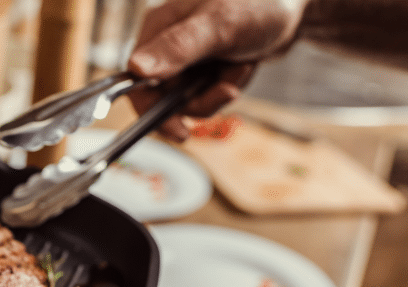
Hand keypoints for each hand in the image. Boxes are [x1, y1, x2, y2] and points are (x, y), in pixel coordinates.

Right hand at [126, 0, 308, 140]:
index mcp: (157, 29)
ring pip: (189, 100)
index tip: (177, 129)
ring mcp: (185, 58)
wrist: (295, 4)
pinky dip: (227, 86)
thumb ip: (177, 47)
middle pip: (164, 97)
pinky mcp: (203, 67)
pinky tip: (243, 66)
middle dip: (201, 99)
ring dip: (218, 92)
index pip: (136, 82)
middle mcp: (165, 45)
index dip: (152, 109)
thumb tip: (136, 69)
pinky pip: (207, 94)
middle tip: (227, 92)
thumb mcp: (218, 26)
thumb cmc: (259, 2)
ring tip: (241, 68)